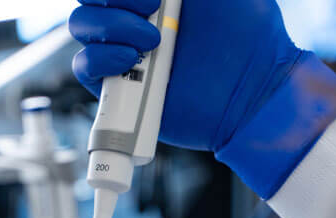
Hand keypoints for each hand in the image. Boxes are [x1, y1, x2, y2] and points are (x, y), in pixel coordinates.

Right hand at [69, 0, 335, 197]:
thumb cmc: (249, 34)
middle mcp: (132, 17)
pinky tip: (130, 59)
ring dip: (110, 25)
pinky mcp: (118, 88)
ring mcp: (122, 50)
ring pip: (81, 26)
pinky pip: (84, 66)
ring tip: (153, 41)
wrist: (254, 90)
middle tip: (153, 5)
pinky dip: (99, 57)